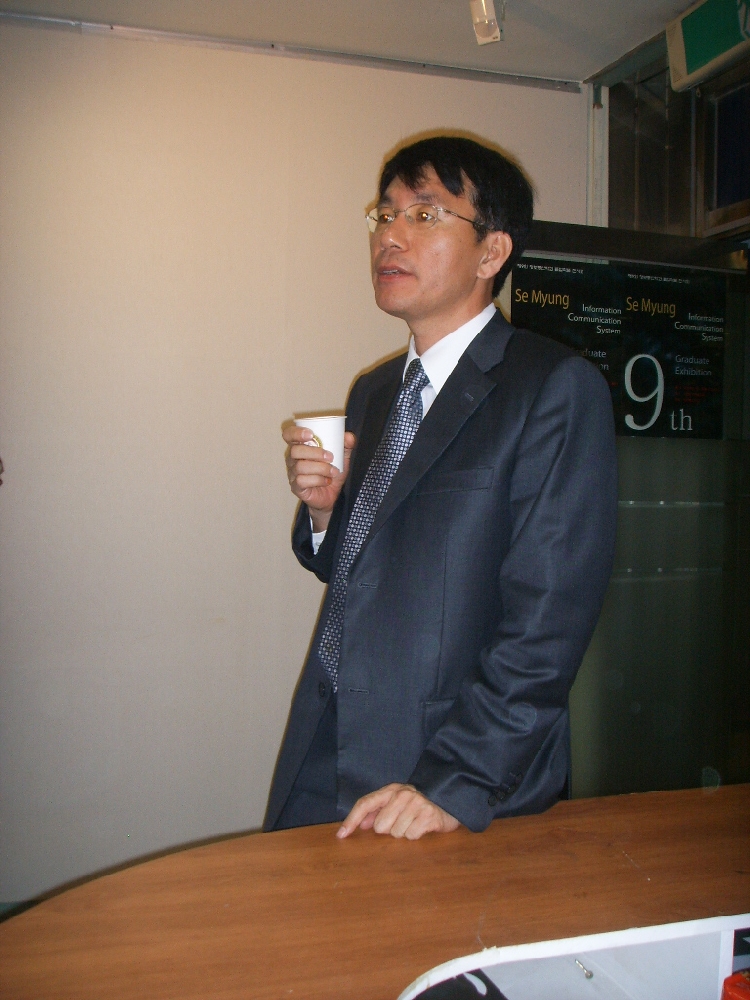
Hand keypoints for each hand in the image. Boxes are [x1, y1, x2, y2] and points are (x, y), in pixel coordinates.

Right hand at [283, 426, 355, 531]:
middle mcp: (293, 459)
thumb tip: (348, 436)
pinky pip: (302, 481)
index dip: (296, 433)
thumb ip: (345, 445)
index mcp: (301, 446)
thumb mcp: (342, 457)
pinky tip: (326, 481)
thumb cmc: (332, 472)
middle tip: (331, 457)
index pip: (289, 435)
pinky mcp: (296, 487)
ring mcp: (292, 473)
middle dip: (315, 453)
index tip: (311, 434)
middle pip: (295, 451)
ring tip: (333, 472)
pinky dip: (317, 480)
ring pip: (300, 467)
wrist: (333, 496)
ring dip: (320, 468)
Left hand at [336, 783, 460, 840]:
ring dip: (404, 833)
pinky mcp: (429, 816)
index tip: (341, 836)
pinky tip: (423, 826)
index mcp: (391, 790)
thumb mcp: (397, 802)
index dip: (351, 820)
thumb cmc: (418, 804)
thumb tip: (362, 824)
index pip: (365, 804)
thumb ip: (379, 811)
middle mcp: (402, 795)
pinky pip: (412, 836)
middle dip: (389, 829)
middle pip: (381, 826)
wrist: (449, 797)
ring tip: (414, 823)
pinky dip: (416, 835)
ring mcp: (416, 804)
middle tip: (402, 821)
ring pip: (397, 833)